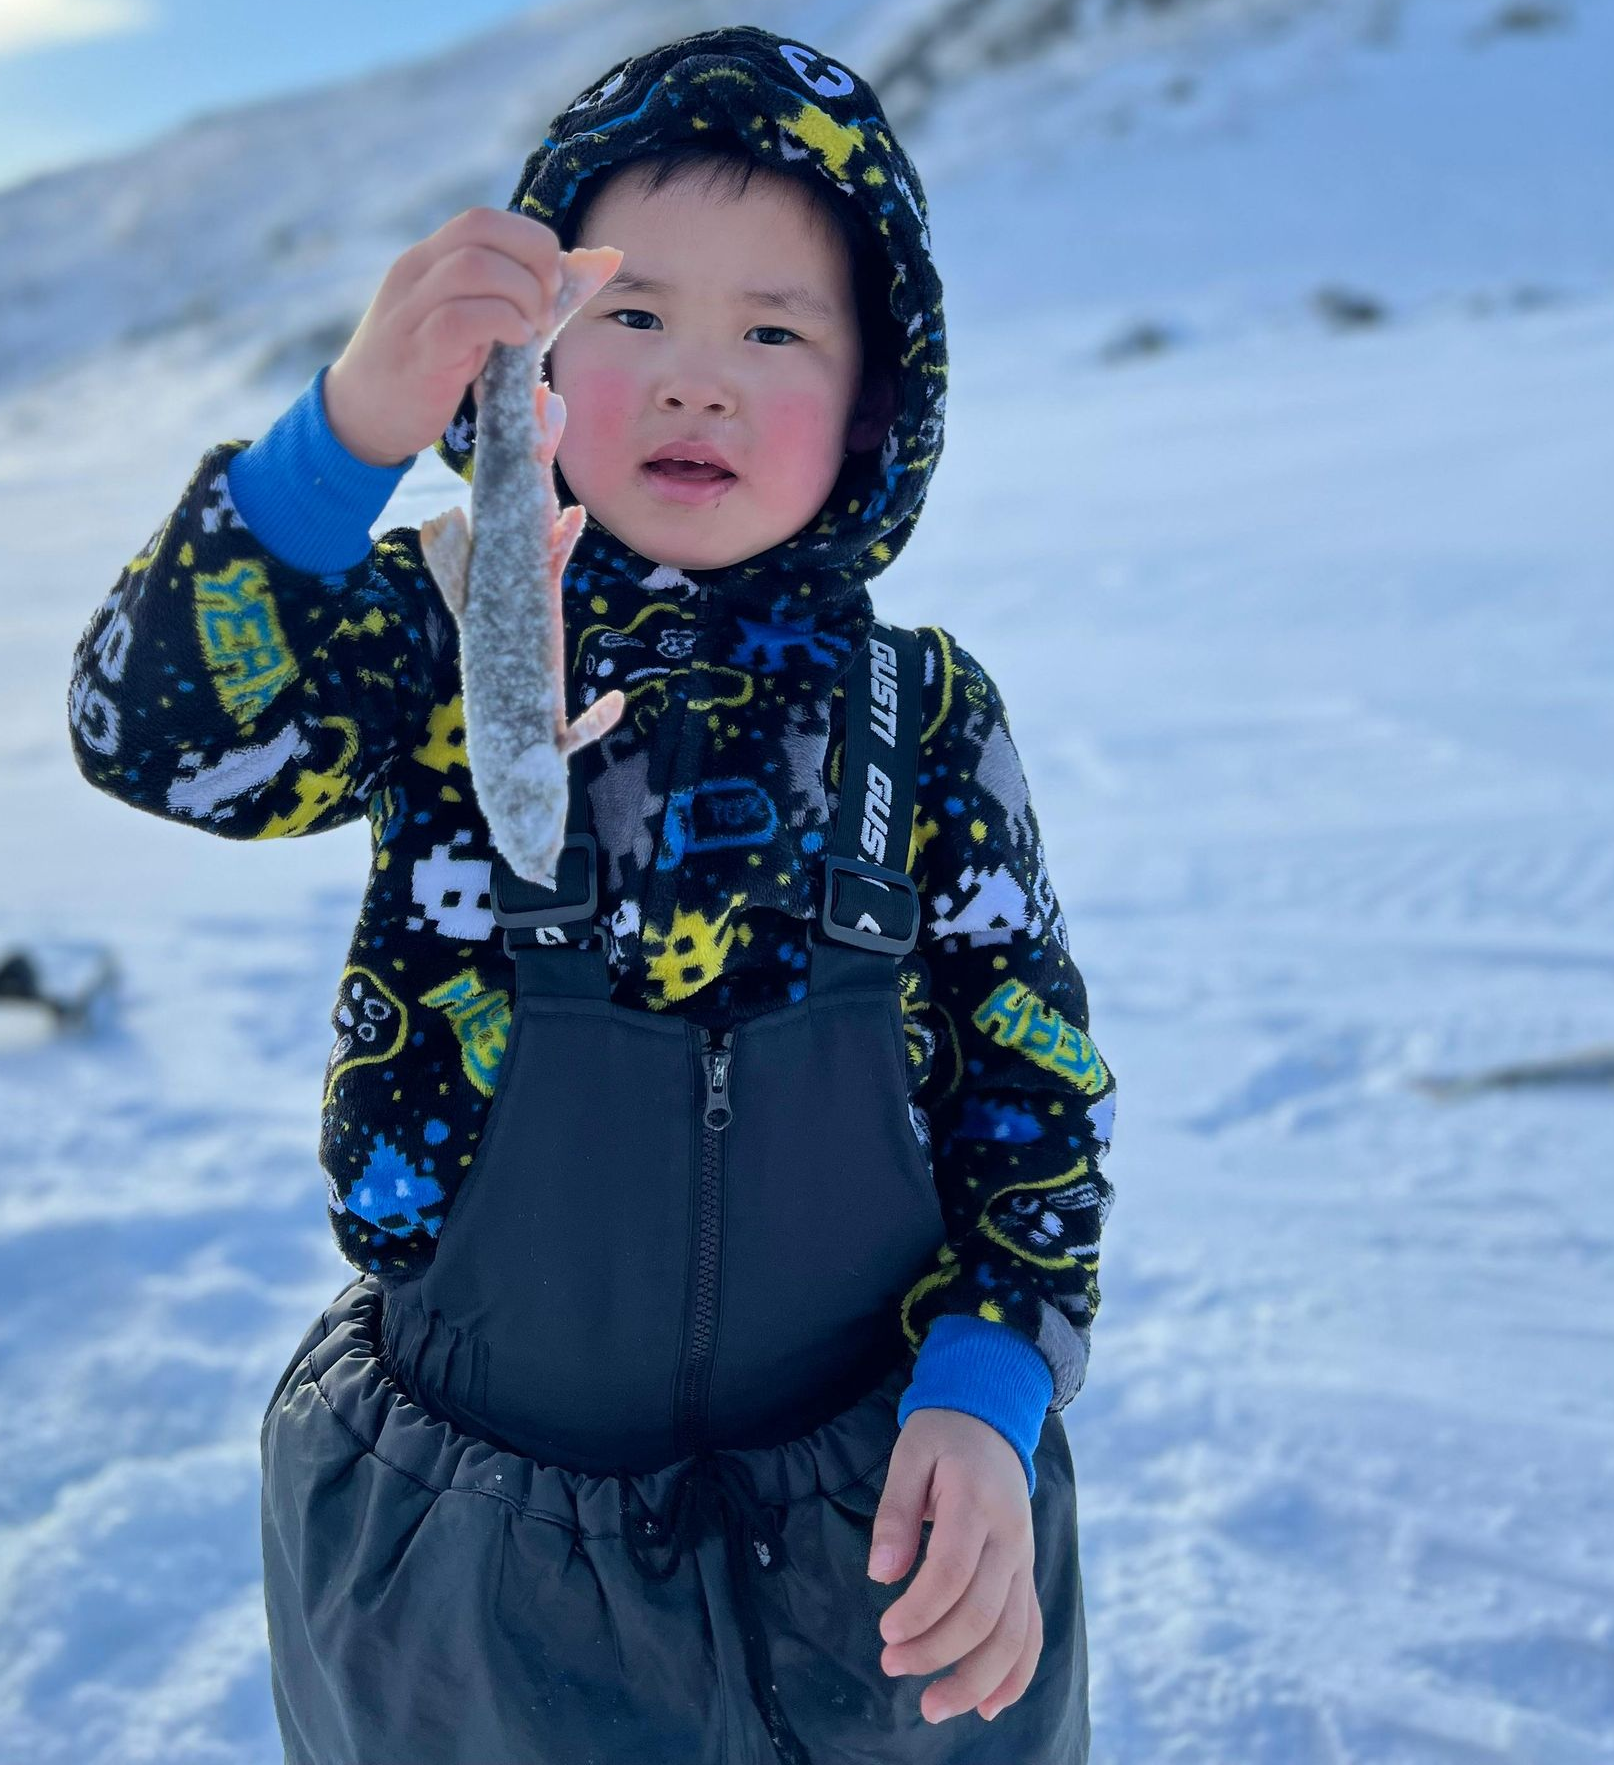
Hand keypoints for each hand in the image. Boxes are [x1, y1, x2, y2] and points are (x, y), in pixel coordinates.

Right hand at [324, 206, 578, 467]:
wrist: (362, 414)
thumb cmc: (427, 367)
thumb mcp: (460, 319)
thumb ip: (497, 295)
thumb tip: (565, 278)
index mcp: (428, 259)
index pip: (483, 219)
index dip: (531, 241)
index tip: (550, 283)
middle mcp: (416, 273)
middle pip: (480, 227)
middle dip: (534, 260)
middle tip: (546, 307)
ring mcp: (412, 310)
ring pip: (475, 266)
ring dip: (523, 294)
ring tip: (532, 328)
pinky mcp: (418, 352)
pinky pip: (463, 319)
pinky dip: (504, 323)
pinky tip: (516, 342)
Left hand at [866, 1408, 1041, 1723]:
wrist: (992, 1421)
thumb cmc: (942, 1438)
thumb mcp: (909, 1455)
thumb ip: (895, 1512)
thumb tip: (881, 1574)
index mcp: (977, 1504)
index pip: (953, 1572)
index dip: (920, 1611)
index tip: (885, 1633)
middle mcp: (1010, 1539)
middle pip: (983, 1613)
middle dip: (937, 1651)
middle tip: (891, 1666)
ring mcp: (1024, 1561)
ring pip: (1012, 1634)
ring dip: (975, 1679)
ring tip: (933, 1708)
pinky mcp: (1025, 1575)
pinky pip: (1031, 1631)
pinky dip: (1016, 1674)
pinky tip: (989, 1706)